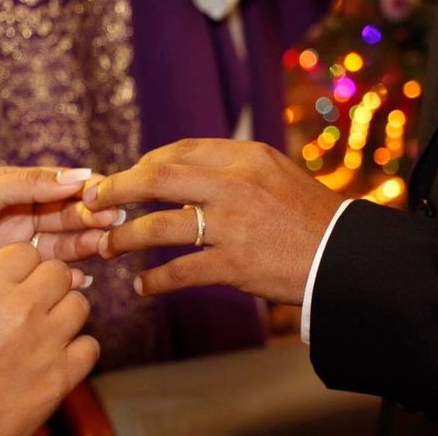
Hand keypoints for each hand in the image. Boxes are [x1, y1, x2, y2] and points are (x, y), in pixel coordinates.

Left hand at [0, 166, 121, 304]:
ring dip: (85, 245)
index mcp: (19, 188)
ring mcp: (19, 244)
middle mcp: (24, 214)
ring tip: (104, 248)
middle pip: (68, 216)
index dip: (88, 192)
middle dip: (92, 219)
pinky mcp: (11, 271)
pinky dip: (67, 276)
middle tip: (113, 224)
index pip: (63, 188)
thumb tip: (81, 175)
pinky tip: (81, 279)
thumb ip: (34, 184)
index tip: (111, 196)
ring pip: (63, 244)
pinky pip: (46, 272)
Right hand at [0, 243, 98, 435]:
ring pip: (80, 304)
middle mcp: (24, 308)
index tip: (21, 279)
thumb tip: (15, 281)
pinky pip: (90, 346)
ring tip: (51, 329)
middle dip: (51, 284)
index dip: (25, 265)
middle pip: (60, 272)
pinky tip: (61, 356)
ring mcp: (47, 341)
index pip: (28, 251)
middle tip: (40, 302)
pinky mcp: (62, 375)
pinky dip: (79, 350)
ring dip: (67, 313)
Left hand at [83, 139, 344, 304]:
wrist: (344, 256)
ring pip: (158, 228)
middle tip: (93, 200)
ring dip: (125, 238)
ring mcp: (232, 226)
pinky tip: (141, 286)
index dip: (143, 164)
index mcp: (244, 156)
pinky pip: (179, 272)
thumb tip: (178, 178)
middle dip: (116, 189)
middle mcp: (234, 185)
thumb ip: (228, 169)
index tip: (126, 178)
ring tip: (107, 246)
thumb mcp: (273, 173)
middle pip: (156, 178)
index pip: (178, 151)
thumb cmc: (308, 213)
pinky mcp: (234, 265)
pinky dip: (155, 281)